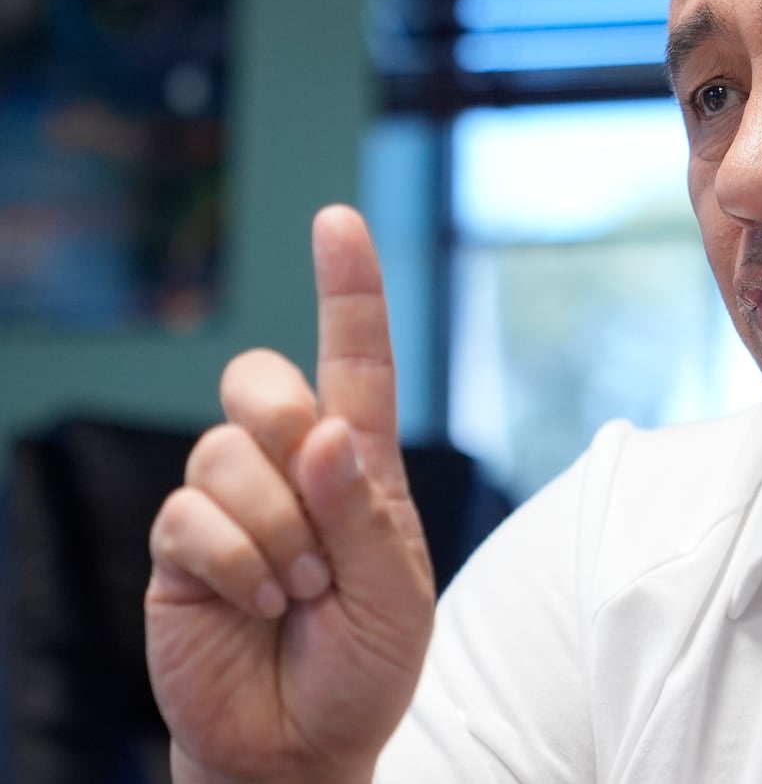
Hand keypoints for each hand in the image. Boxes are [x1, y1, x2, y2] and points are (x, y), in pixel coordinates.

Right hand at [145, 205, 434, 783]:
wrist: (302, 742)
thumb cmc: (362, 661)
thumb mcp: (393, 591)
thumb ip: (361, 513)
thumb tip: (324, 433)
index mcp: (358, 466)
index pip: (354, 361)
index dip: (347, 290)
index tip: (337, 218)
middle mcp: (290, 468)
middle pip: (264, 379)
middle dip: (285, 426)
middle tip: (318, 513)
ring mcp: (229, 503)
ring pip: (225, 452)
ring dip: (275, 530)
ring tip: (300, 591)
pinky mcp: (179, 546)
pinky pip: (189, 515)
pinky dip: (235, 562)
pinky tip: (259, 602)